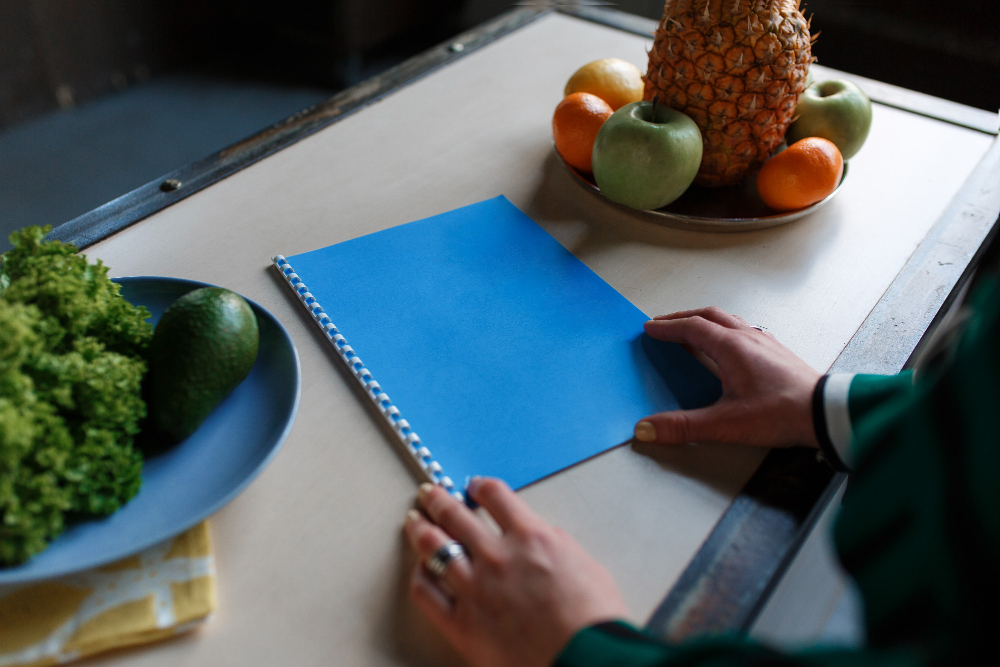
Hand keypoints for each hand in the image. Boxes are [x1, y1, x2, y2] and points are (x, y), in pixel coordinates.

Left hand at [404, 479, 629, 666]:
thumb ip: (554, 545)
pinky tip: (419, 570)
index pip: (495, 495)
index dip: (480, 486)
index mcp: (531, 537)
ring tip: (415, 521)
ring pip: (434, 547)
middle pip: (455, 514)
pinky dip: (419, 577)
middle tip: (430, 493)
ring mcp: (475, 590)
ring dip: (420, 528)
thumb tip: (539, 538)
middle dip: (438, 499)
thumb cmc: (595, 622)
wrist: (587, 661)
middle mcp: (497, 557)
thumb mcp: (585, 565)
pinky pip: (426, 594)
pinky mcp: (462, 624)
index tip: (473, 486)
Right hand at [635, 307, 819, 447]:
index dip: (667, 327)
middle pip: (709, 315)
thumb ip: (683, 426)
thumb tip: (646, 428)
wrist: (826, 413)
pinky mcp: (778, 353)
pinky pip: (745, 330)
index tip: (649, 328)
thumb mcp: (725, 423)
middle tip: (664, 323)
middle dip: (682, 317)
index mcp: (731, 346)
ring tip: (692, 329)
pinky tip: (728, 345)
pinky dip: (726, 330)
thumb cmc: (782, 413)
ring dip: (705, 320)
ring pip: (729, 320)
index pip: (691, 327)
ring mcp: (766, 342)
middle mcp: (748, 338)